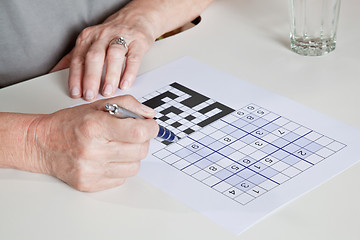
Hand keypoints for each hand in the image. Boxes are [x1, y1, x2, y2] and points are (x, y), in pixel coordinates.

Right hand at [28, 95, 157, 191]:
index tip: (151, 126)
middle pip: (140, 151)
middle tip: (133, 135)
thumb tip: (150, 116)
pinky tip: (108, 159)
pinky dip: (120, 168)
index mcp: (95, 126)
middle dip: (143, 141)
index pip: (138, 132)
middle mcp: (93, 150)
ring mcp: (91, 170)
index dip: (151, 128)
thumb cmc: (71, 123)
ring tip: (118, 147)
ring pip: (134, 167)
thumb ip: (128, 105)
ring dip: (132, 156)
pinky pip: (122, 179)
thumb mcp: (99, 105)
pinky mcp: (90, 184)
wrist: (43, 144)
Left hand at [51, 6, 155, 100]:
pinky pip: (133, 58)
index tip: (76, 93)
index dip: (76, 77)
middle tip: (90, 95)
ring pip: (113, 55)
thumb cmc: (111, 35)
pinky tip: (125, 84)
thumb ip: (74, 57)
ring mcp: (121, 38)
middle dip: (90, 78)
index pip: (79, 59)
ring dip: (109, 75)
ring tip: (107, 91)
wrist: (135, 19)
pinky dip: (129, 72)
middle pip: (94, 57)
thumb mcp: (89, 42)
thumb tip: (55, 72)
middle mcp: (103, 36)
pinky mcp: (138, 42)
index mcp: (88, 38)